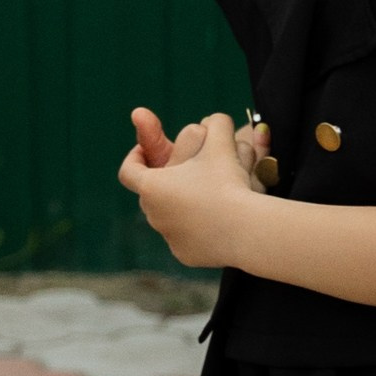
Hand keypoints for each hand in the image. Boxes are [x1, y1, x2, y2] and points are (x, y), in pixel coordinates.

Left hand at [117, 107, 262, 266]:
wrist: (246, 230)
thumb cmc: (228, 183)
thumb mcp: (222, 145)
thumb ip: (216, 124)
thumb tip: (214, 120)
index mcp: (152, 186)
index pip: (129, 171)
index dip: (135, 157)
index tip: (145, 151)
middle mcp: (153, 215)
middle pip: (151, 193)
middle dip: (166, 181)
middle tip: (187, 171)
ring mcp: (169, 238)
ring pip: (170, 215)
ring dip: (182, 203)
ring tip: (207, 194)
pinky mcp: (186, 255)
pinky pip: (187, 237)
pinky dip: (197, 228)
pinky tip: (218, 220)